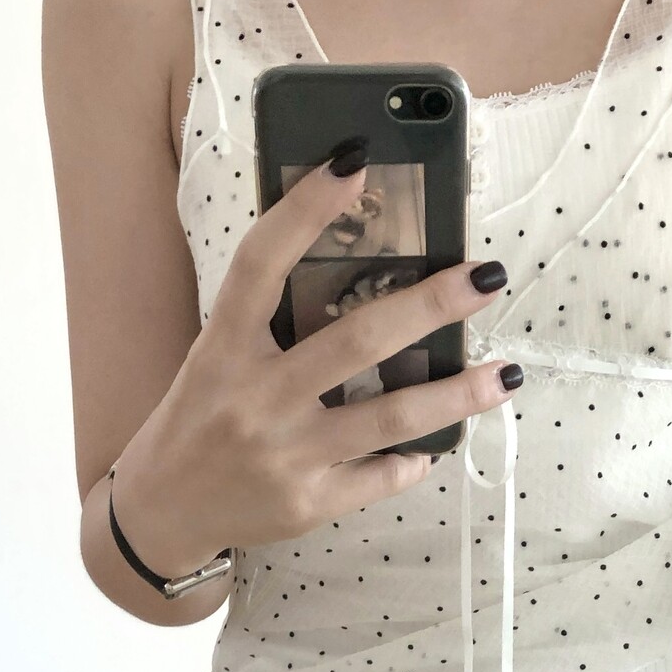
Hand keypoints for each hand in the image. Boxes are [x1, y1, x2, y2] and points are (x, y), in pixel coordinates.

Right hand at [107, 146, 520, 570]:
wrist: (164, 512)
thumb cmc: (200, 419)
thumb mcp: (217, 358)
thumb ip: (269, 319)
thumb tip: (358, 263)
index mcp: (224, 346)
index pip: (262, 264)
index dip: (305, 209)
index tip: (354, 160)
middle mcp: (256, 397)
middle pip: (356, 340)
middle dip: (431, 305)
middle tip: (486, 276)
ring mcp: (286, 454)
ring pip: (389, 417)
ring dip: (456, 394)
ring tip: (506, 374)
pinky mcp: (308, 503)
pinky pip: (380, 475)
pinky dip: (414, 458)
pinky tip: (436, 443)